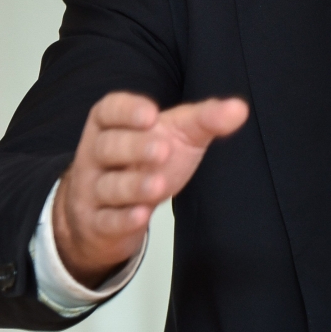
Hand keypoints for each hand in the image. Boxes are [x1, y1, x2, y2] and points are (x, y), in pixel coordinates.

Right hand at [52, 91, 248, 285]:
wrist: (113, 210)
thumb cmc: (146, 161)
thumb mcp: (177, 136)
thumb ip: (206, 120)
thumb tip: (238, 109)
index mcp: (110, 126)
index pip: (108, 110)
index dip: (127, 110)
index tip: (151, 114)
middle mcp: (95, 155)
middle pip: (107, 147)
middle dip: (134, 147)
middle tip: (162, 150)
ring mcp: (93, 190)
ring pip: (107, 186)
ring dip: (133, 186)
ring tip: (159, 185)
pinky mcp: (97, 222)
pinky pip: (105, 220)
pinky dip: (123, 220)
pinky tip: (141, 216)